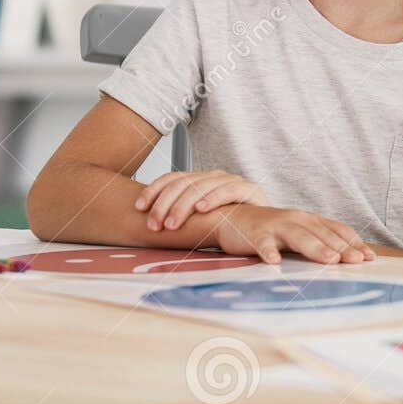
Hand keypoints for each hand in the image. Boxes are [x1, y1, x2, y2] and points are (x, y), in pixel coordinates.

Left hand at [136, 170, 267, 231]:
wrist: (264, 227)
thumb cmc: (228, 225)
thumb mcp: (198, 219)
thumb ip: (177, 214)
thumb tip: (140, 220)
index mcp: (199, 179)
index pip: (171, 178)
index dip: (153, 190)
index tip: (139, 207)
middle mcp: (214, 176)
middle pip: (184, 183)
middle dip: (165, 204)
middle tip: (155, 225)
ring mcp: (232, 181)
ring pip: (202, 186)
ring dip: (184, 206)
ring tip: (172, 224)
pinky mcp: (250, 189)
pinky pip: (229, 190)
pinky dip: (214, 198)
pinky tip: (202, 209)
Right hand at [212, 203, 375, 264]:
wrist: (235, 217)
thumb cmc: (274, 230)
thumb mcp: (300, 232)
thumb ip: (320, 242)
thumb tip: (348, 259)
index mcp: (311, 220)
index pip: (338, 230)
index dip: (355, 243)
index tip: (369, 258)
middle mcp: (298, 220)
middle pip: (323, 234)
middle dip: (342, 248)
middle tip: (357, 261)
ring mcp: (277, 226)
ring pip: (299, 237)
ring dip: (316, 248)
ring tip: (330, 260)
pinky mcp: (256, 234)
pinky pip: (263, 244)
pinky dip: (269, 251)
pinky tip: (274, 262)